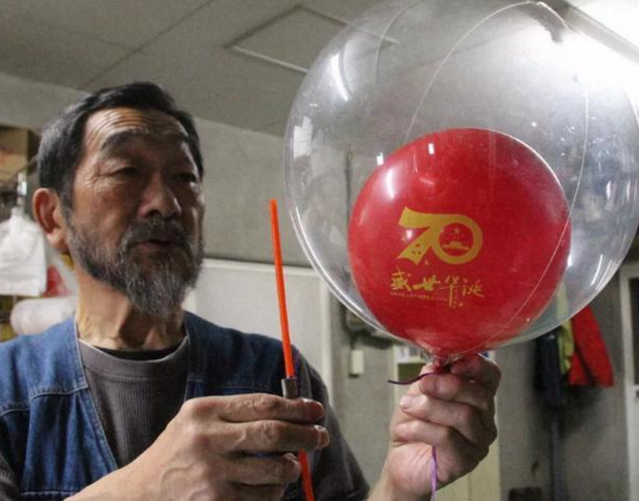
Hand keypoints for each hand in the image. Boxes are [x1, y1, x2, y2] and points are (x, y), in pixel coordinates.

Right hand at [68, 394, 329, 500]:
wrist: (139, 496)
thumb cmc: (176, 453)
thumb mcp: (196, 421)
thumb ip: (236, 413)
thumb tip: (291, 411)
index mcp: (204, 411)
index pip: (263, 404)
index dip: (297, 407)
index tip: (316, 410)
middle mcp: (207, 440)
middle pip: (274, 434)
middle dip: (306, 436)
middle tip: (321, 436)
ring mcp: (212, 475)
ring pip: (275, 471)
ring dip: (292, 468)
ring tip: (291, 465)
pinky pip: (264, 498)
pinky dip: (275, 492)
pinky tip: (270, 487)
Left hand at [370, 354, 500, 500]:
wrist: (400, 460)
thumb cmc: (414, 425)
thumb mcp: (419, 392)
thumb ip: (431, 377)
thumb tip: (436, 366)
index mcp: (476, 398)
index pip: (491, 376)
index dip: (477, 366)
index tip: (453, 365)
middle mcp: (484, 420)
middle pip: (479, 396)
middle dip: (447, 386)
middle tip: (423, 385)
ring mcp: (478, 443)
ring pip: (463, 416)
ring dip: (429, 407)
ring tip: (407, 407)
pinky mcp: (466, 461)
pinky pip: (447, 437)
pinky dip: (421, 428)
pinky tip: (405, 430)